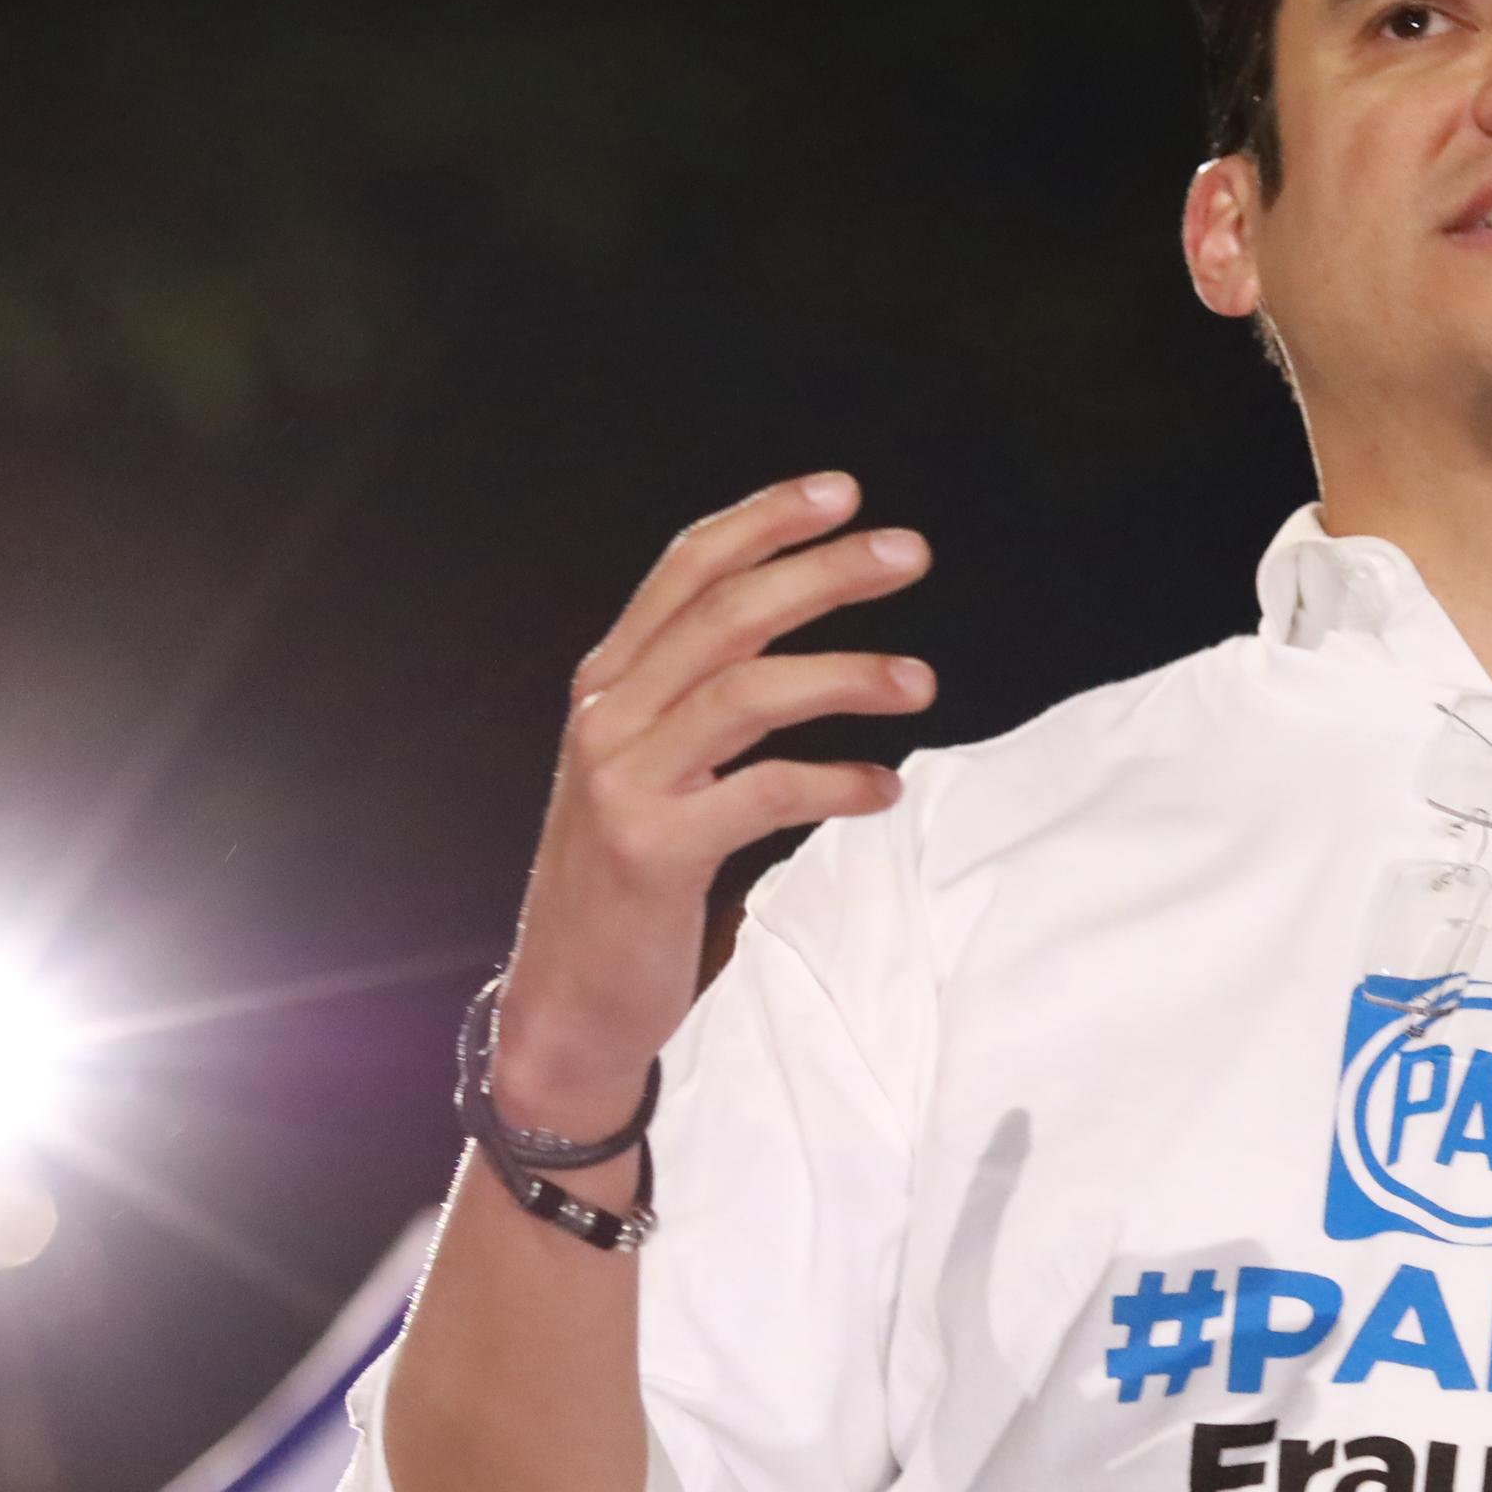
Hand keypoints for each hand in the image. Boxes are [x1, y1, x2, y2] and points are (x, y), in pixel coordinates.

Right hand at [489, 472, 934, 1119]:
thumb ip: (696, 696)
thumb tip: (787, 631)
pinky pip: (765, 793)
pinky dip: (836, 783)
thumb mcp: (647, 767)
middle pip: (727, 613)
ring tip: (922, 682)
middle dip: (824, 572)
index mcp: (608, 684)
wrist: (568, 998)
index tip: (844, 492)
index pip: (686, 571)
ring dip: (847, 675)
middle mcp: (607, 716)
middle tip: (911, 552)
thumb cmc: (630, 877)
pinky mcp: (653, 850)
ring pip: (747, 691)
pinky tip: (885, 789)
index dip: (764, 522)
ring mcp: (624, 780)